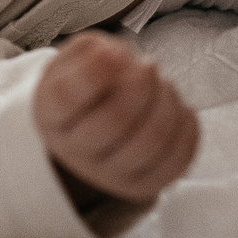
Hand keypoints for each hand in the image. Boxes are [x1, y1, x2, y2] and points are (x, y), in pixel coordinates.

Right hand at [34, 32, 198, 215]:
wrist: (94, 124)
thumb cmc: (89, 83)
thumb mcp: (77, 58)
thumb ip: (93, 52)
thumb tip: (116, 58)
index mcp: (52, 115)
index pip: (66, 98)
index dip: (94, 72)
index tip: (114, 52)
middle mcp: (76, 152)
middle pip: (114, 121)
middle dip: (140, 84)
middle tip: (147, 65)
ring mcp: (110, 174)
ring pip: (151, 140)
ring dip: (166, 101)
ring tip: (162, 84)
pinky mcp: (144, 185)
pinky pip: (177, 159)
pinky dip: (185, 125)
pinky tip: (176, 107)